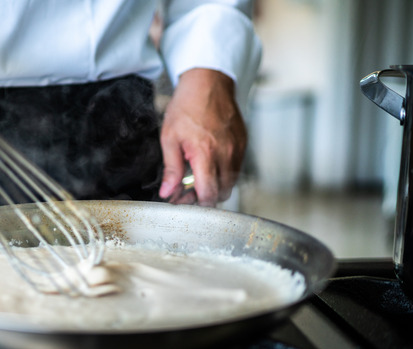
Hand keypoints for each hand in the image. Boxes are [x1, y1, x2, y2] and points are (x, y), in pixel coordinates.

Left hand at [159, 68, 246, 205]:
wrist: (209, 82)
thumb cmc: (187, 106)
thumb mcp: (170, 138)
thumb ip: (171, 169)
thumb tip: (168, 193)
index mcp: (205, 153)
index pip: (208, 194)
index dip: (195, 203)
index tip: (183, 199)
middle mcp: (226, 154)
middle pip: (221, 193)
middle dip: (204, 196)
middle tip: (188, 188)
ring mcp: (238, 149)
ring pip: (231, 183)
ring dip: (215, 185)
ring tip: (198, 175)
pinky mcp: (243, 144)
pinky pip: (237, 169)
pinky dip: (224, 172)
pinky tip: (210, 162)